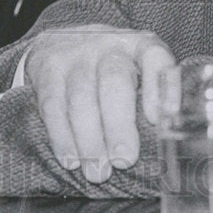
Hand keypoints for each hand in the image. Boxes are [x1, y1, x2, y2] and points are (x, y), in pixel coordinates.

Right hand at [25, 24, 175, 183]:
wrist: (59, 41)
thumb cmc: (107, 67)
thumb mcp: (134, 69)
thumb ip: (151, 96)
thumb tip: (164, 144)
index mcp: (138, 46)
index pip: (154, 56)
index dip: (158, 85)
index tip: (158, 118)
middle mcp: (108, 46)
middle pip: (114, 81)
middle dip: (119, 124)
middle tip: (124, 160)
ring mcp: (76, 56)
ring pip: (81, 97)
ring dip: (90, 140)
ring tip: (97, 172)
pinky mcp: (48, 70)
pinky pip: (53, 106)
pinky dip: (62, 137)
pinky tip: (71, 160)